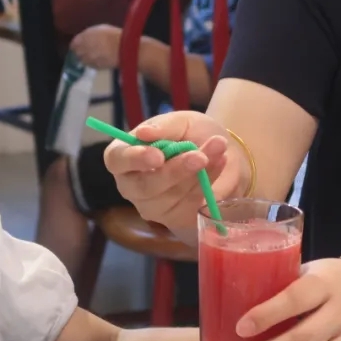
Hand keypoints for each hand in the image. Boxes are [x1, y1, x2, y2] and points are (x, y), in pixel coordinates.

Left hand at [70, 25, 121, 69]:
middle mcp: (82, 50)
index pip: (73, 44)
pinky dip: (94, 63)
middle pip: (77, 53)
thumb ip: (88, 34)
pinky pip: (92, 65)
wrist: (122, 47)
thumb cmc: (112, 35)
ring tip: (95, 55)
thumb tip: (85, 38)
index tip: (81, 44)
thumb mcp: (98, 29)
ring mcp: (88, 60)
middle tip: (88, 49)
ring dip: (87, 58)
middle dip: (81, 51)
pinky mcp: (95, 67)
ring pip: (83, 61)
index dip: (77, 44)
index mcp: (81, 39)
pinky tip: (100, 59)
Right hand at [103, 111, 245, 233]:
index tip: (158, 156)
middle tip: (200, 157)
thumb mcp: (180, 122)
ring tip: (219, 150)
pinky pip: (191, 205)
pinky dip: (208, 183)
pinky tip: (220, 163)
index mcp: (125, 155)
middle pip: (144, 186)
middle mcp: (133, 185)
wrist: (223, 153)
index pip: (117, 160)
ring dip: (198, 174)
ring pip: (172, 196)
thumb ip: (164, 127)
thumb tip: (143, 133)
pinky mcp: (176, 219)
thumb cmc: (191, 134)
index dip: (134, 159)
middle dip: (175, 171)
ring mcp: (153, 206)